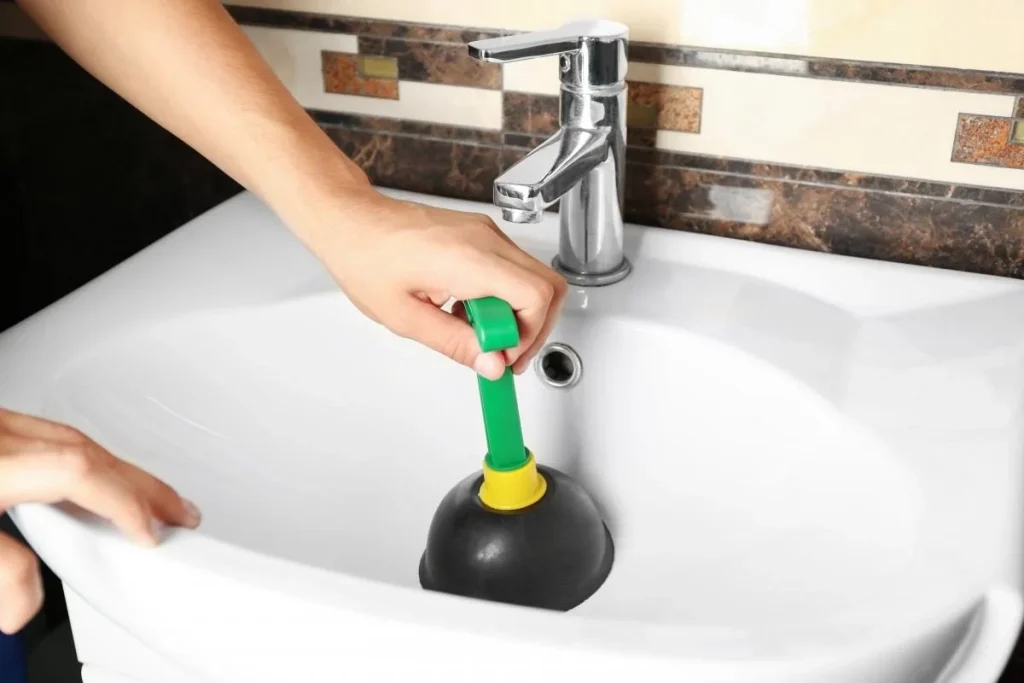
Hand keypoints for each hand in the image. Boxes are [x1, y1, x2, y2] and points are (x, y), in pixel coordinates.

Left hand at [0, 408, 200, 633]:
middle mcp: (3, 436)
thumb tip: (25, 607)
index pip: (79, 473)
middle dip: (144, 488)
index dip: (124, 503)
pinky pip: (54, 432)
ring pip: (75, 438)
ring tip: (152, 497)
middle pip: (89, 453)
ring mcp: (0, 424)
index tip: (151, 536)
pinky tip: (98, 472)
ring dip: (122, 469)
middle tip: (182, 514)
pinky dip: (89, 455)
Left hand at [298, 189, 567, 379]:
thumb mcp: (406, 318)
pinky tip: (468, 311)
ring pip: (532, 278)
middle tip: (502, 352)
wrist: (349, 220)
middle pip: (548, 286)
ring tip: (476, 332)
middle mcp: (486, 240)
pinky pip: (511, 269)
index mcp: (469, 259)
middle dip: (533, 328)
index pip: (536, 296)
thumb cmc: (366, 258)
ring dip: (516, 313)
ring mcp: (485, 233)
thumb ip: (455, 344)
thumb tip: (492, 364)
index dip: (529, 335)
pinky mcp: (480, 234)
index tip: (501, 355)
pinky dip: (502, 297)